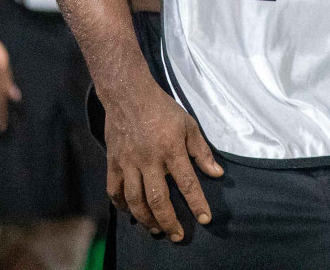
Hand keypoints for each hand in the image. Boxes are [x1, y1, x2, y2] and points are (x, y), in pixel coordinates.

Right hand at [104, 79, 223, 242]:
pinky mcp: (113, 162)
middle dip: (170, 221)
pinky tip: (132, 212)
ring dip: (146, 219)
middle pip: (159, 199)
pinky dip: (122, 205)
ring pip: (135, 200)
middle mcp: (149, 160)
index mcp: (171, 149)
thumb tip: (216, 173)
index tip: (205, 219)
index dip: (197, 203)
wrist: (128, 94)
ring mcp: (129, 162)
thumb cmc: (162, 108)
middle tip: (178, 235)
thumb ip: (201, 152)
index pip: (187, 183)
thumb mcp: (189, 125)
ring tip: (157, 229)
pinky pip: (115, 190)